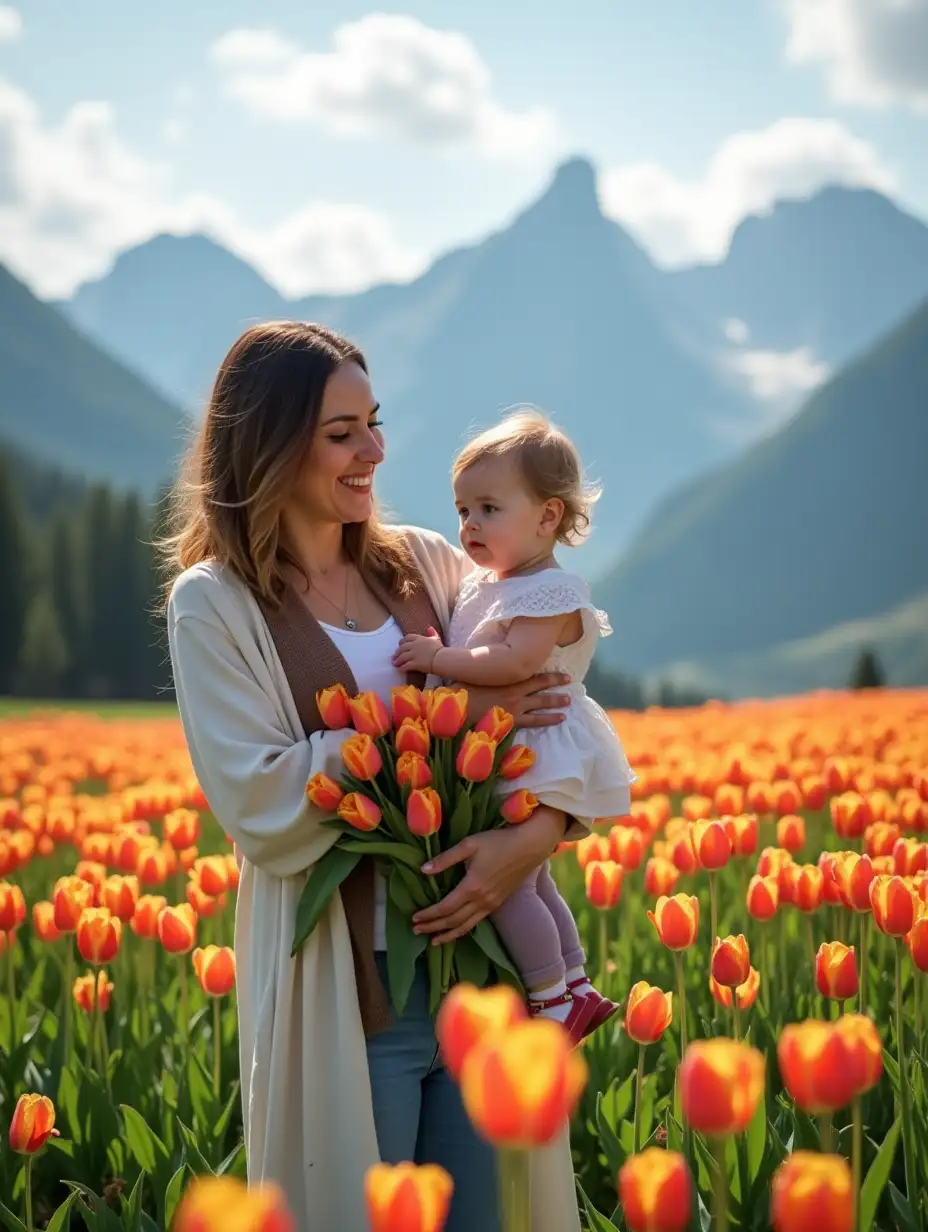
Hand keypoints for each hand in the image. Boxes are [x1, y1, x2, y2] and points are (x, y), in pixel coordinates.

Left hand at [392, 631, 442, 673]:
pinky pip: (405, 666)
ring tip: (395, 664)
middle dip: (397, 652)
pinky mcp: (414, 664)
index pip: (407, 637)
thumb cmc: (440, 649)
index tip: (400, 645)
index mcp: (419, 639)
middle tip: (394, 656)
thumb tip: (429, 628)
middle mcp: (414, 646)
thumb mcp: (436, 639)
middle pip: (402, 648)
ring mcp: (414, 655)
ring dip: (397, 661)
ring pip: (402, 657)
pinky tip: (400, 669)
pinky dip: (402, 668)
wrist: (442, 659)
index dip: (402, 641)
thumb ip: (432, 633)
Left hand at [412, 806, 567, 943]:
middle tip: (416, 930)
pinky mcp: (497, 904)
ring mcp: (491, 905)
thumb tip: (423, 870)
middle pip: (453, 921)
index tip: (414, 917)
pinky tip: (456, 930)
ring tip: (433, 941)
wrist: (529, 847)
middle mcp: (481, 901)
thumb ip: (446, 859)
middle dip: (433, 927)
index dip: (428, 914)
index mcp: (471, 886)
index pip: (445, 908)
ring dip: (448, 934)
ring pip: (466, 926)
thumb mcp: (469, 845)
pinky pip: (476, 922)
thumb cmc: (498, 842)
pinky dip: (463, 930)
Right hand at [458, 673, 571, 729]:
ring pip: (540, 710)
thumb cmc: (464, 689)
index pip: (537, 678)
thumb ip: (492, 672)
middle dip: (557, 692)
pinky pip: (532, 723)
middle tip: (571, 692)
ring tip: (567, 710)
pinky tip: (554, 722)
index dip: (553, 678)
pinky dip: (544, 722)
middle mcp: (516, 695)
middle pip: (542, 693)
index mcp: (510, 681)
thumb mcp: (479, 675)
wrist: (458, 708)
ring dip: (554, 709)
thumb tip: (496, 666)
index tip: (566, 677)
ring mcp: (515, 710)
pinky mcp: (511, 723)